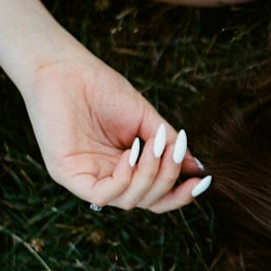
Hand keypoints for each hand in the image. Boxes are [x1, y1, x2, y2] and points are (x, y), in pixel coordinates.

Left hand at [18, 47, 209, 212]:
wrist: (66, 69)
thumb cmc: (103, 90)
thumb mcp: (146, 120)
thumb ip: (168, 146)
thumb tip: (197, 167)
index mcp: (126, 168)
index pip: (156, 196)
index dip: (181, 194)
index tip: (204, 180)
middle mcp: (108, 178)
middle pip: (148, 202)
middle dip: (169, 180)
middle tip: (175, 152)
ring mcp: (88, 179)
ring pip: (130, 202)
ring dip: (150, 176)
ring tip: (153, 146)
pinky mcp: (69, 176)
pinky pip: (104, 195)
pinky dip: (126, 178)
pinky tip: (132, 153)